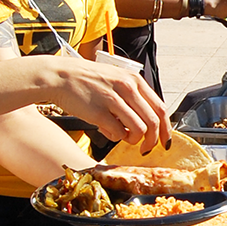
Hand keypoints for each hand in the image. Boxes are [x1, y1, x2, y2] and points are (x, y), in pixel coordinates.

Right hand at [47, 56, 169, 152]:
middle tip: (146, 149)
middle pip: (153, 122)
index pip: (160, 108)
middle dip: (153, 141)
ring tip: (124, 137)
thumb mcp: (117, 78)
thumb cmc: (87, 79)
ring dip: (133, 140)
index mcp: (134, 80)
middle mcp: (126, 88)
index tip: (165, 140)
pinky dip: (116, 137)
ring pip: (139, 129)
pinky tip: (107, 131)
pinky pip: (118, 133)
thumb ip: (133, 96)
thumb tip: (148, 120)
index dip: (166, 128)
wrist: (60, 76)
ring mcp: (112, 100)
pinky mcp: (98, 113)